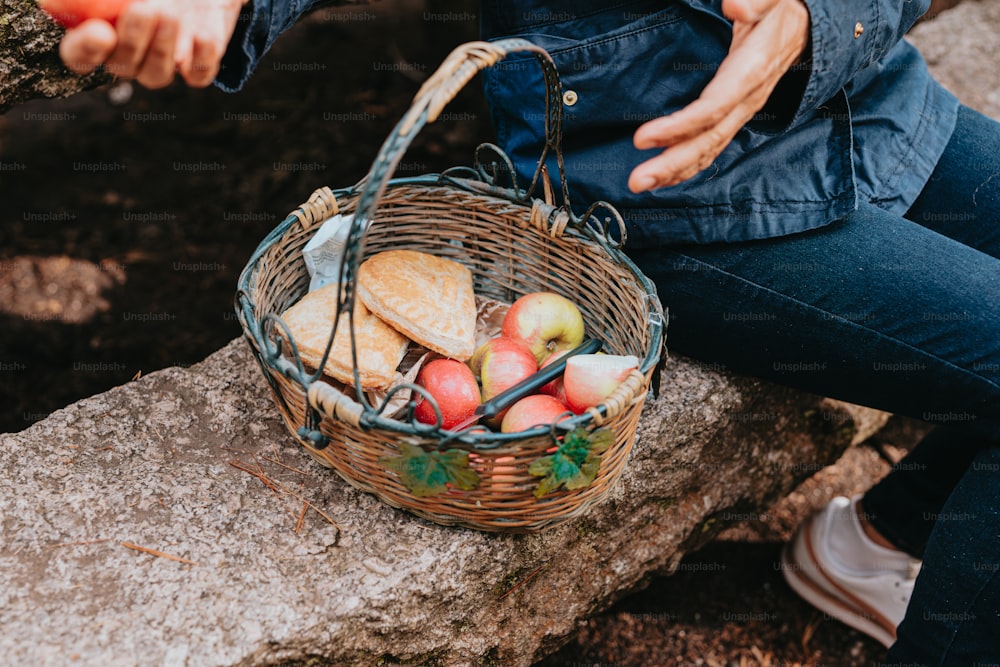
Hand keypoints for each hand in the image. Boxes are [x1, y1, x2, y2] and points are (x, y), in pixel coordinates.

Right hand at [57, 0, 246, 88]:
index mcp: (101, 31)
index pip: (79, 55)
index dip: (84, 50)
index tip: (99, 32)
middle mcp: (130, 53)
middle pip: (122, 65)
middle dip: (131, 40)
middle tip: (143, 10)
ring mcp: (164, 62)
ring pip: (156, 75)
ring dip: (161, 48)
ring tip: (170, 15)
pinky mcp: (197, 66)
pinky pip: (198, 76)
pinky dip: (201, 58)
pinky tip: (202, 35)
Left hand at [627, 0, 809, 192]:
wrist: (805, 26)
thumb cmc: (780, 11)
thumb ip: (755, 1)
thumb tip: (734, 5)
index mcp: (750, 72)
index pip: (712, 108)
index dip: (679, 126)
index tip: (643, 137)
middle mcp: (746, 100)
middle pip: (707, 140)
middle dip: (670, 164)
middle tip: (637, 180)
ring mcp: (740, 113)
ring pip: (707, 150)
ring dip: (673, 172)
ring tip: (640, 184)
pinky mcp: (733, 117)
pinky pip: (710, 148)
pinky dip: (687, 167)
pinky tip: (665, 179)